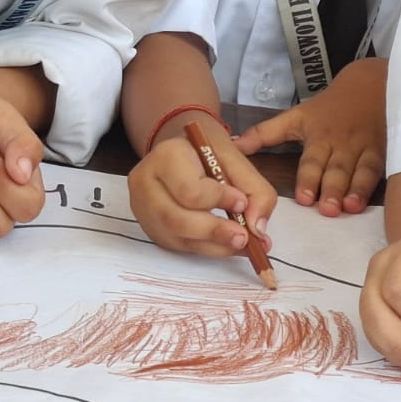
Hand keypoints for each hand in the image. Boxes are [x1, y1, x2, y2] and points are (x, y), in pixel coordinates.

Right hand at [129, 123, 274, 256]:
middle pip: (177, 220)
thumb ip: (255, 190)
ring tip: (241, 244)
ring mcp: (143, 208)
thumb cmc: (208, 153)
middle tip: (245, 238)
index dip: (219, 201)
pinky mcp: (150, 227)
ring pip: (178, 238)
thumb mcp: (236, 160)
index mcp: (166, 156)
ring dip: (214, 245)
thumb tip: (256, 228)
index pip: (189, 190)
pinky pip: (179, 245)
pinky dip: (207, 248)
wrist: (182, 153)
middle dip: (215, 232)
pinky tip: (225, 244)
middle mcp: (146, 181)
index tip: (242, 203)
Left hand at [234, 58, 386, 214]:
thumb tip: (232, 145)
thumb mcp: (297, 116)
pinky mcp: (385, 151)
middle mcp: (341, 144)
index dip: (308, 179)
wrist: (372, 84)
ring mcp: (365, 148)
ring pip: (360, 170)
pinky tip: (371, 200)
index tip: (303, 198)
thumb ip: (265, 133)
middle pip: (336, 169)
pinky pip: (380, 170)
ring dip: (354, 190)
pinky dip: (374, 186)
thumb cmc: (330, 106)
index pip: (312, 160)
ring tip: (348, 208)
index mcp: (318, 136)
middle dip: (330, 188)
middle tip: (326, 209)